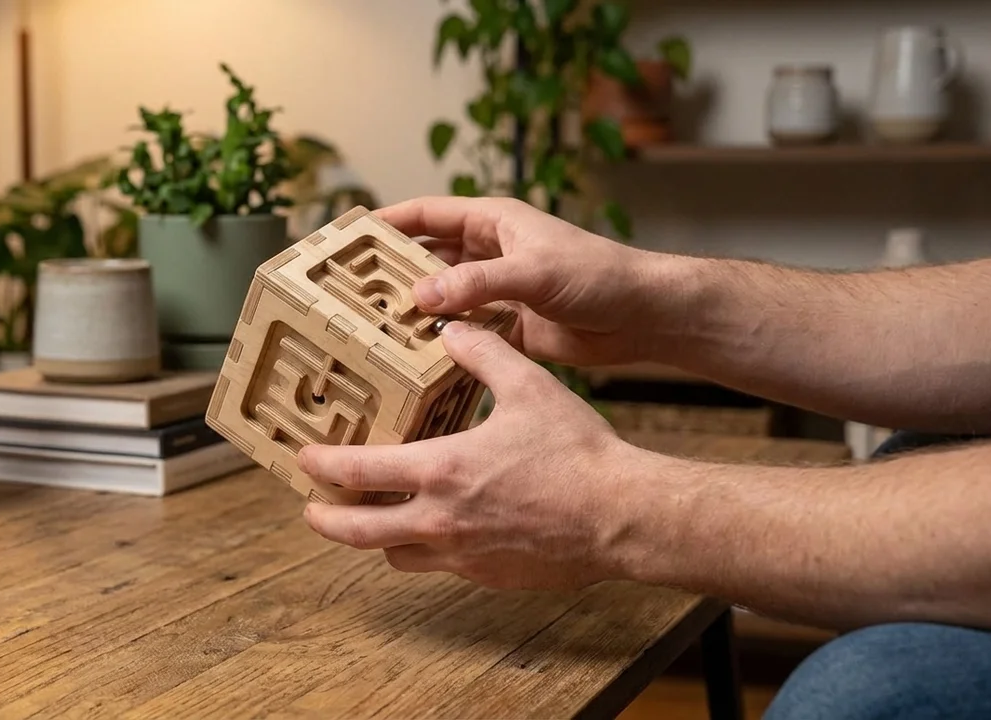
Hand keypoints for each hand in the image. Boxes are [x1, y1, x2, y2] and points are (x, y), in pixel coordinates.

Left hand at [296, 321, 645, 589]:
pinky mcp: (488, 575)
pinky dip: (424, 549)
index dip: (323, 466)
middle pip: (358, 533)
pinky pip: (440, 566)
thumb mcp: (529, 387)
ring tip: (371, 518)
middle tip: (311, 509)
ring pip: (396, 555)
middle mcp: (442, 520)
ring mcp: (464, 555)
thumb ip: (484, 354)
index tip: (303, 458)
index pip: (360, 473)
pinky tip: (437, 528)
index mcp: (443, 471)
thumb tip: (450, 329)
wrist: (622, 516)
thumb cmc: (578, 454)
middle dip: (326, 520)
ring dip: (375, 538)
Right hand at [376, 195, 662, 366]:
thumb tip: (420, 297)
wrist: (642, 316)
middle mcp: (490, 253)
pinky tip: (414, 359)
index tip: (348, 235)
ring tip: (371, 329)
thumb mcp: (533, 273)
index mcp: (494, 222)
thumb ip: (476, 284)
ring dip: (414, 311)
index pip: (427, 214)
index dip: (387, 221)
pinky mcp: (508, 326)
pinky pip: (464, 332)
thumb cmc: (598, 276)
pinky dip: (441, 343)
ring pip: (442, 298)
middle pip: (427, 257)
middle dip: (391, 271)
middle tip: (350, 291)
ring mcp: (497, 291)